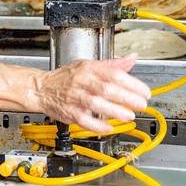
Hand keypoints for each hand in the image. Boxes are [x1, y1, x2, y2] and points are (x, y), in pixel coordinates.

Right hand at [29, 56, 150, 132]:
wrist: (41, 88)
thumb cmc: (66, 77)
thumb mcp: (88, 65)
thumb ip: (112, 65)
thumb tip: (132, 59)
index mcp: (89, 69)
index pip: (113, 74)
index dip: (131, 83)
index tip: (144, 92)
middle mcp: (82, 82)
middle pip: (106, 88)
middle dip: (126, 97)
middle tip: (141, 104)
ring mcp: (75, 97)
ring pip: (95, 104)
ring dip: (114, 111)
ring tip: (129, 116)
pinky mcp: (69, 112)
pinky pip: (84, 120)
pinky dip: (96, 125)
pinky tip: (108, 127)